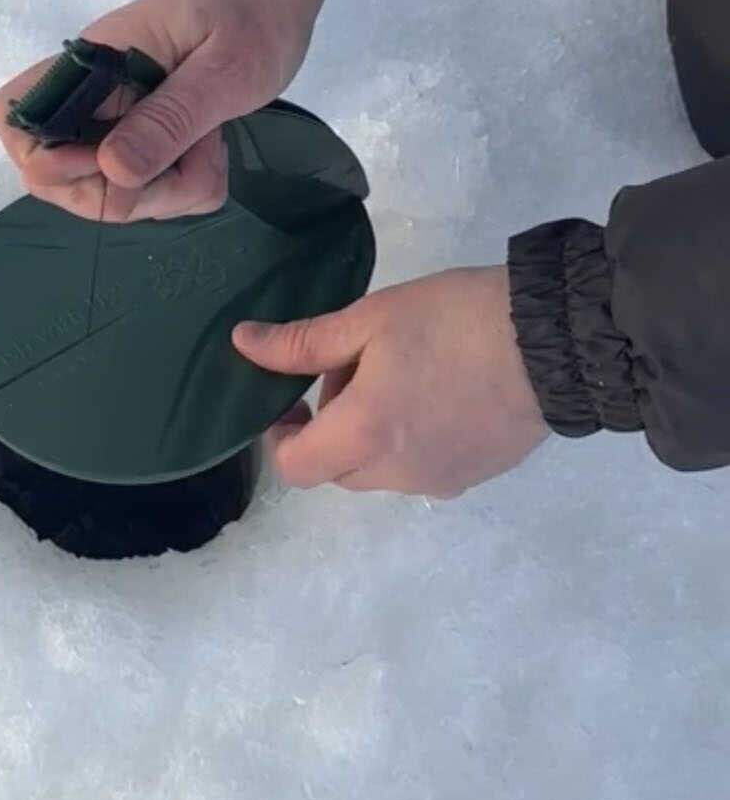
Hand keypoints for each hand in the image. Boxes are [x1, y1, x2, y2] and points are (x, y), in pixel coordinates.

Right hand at [0, 0, 332, 221]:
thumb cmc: (253, 11)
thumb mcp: (224, 70)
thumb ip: (168, 120)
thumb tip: (110, 171)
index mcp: (95, 65)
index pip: (16, 118)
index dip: (50, 162)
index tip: (116, 165)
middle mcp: (93, 92)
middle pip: (58, 176)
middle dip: (124, 193)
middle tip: (190, 160)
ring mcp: (118, 114)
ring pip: (107, 189)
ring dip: (163, 191)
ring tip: (211, 148)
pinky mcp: (145, 130)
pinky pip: (142, 184)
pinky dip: (178, 186)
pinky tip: (210, 152)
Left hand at [232, 266, 549, 497]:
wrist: (555, 340)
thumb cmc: (454, 321)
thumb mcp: (371, 319)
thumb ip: (303, 342)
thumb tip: (243, 345)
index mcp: (365, 436)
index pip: (295, 468)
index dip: (280, 436)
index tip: (291, 399)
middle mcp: (399, 473)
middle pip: (337, 470)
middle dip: (330, 426)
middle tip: (355, 368)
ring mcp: (442, 480)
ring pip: (380, 471)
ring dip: (371, 434)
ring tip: (403, 372)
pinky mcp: (477, 475)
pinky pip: (423, 469)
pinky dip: (413, 440)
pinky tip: (440, 391)